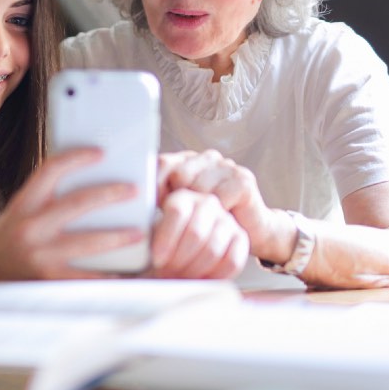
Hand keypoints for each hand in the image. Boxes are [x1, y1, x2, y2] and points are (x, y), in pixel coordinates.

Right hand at [0, 149, 147, 280]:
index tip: (100, 153)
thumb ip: (47, 200)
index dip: (77, 157)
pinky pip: (85, 277)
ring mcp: (39, 255)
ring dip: (117, 237)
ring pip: (87, 243)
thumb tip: (89, 187)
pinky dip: (107, 274)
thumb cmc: (5, 240)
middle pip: (77, 203)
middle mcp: (29, 227)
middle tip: (133, 190)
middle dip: (110, 195)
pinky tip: (124, 271)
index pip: (50, 170)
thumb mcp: (20, 212)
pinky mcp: (47, 281)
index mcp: (24, 204)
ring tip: (138, 232)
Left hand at [145, 189, 248, 278]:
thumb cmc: (163, 245)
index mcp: (181, 197)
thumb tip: (133, 242)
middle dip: (179, 260)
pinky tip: (199, 280)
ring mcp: (226, 219)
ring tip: (180, 278)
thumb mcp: (149, 236)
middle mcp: (206, 203)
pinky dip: (214, 276)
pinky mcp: (241, 238)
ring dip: (194, 270)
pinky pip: (232, 261)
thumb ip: (143, 236)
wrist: (188, 251)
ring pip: (212, 249)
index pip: (177, 212)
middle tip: (167, 274)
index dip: (166, 239)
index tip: (157, 261)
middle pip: (196, 233)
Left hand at [158, 150, 286, 261]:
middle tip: (184, 221)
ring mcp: (226, 166)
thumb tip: (135, 200)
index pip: (162, 163)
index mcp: (187, 160)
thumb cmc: (210, 223)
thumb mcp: (181, 210)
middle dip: (178, 201)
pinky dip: (217, 215)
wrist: (253, 232)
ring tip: (204, 222)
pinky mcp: (243, 180)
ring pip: (198, 188)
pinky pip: (219, 198)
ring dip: (199, 211)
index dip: (155, 186)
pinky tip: (221, 220)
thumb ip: (161, 199)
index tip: (155, 208)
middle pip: (179, 175)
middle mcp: (207, 158)